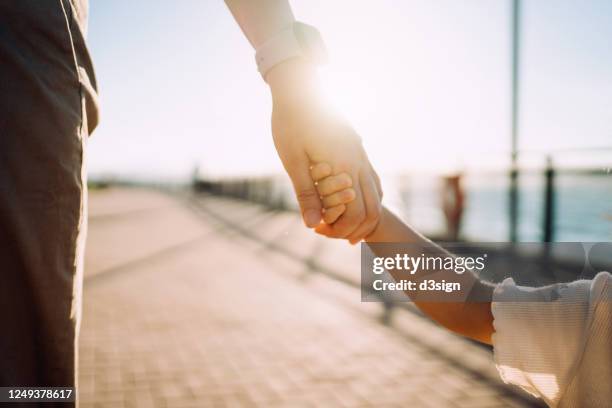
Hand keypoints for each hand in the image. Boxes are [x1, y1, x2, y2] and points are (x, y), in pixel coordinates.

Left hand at [267, 60, 381, 242]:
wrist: (300, 90)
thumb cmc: (290, 124)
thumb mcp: (293, 161)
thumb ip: (306, 194)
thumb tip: (312, 225)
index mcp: (344, 167)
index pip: (355, 213)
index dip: (340, 229)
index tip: (319, 230)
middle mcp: (359, 162)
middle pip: (372, 208)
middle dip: (355, 227)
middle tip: (332, 234)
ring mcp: (362, 154)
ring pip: (377, 194)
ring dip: (364, 214)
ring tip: (344, 226)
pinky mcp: (358, 149)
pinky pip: (373, 180)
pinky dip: (367, 197)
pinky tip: (352, 202)